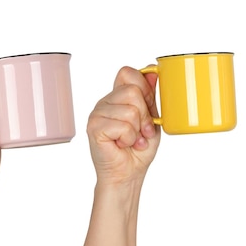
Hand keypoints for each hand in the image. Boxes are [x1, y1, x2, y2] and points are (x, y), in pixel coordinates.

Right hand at [87, 66, 160, 185]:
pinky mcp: (94, 127)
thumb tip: (152, 71)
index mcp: (117, 97)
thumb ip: (149, 96)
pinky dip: (129, 138)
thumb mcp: (151, 119)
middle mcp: (105, 102)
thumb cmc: (138, 149)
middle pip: (132, 91)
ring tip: (133, 140)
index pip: (127, 73)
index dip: (143, 87)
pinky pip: (122, 126)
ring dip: (137, 130)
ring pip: (129, 110)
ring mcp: (97, 113)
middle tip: (142, 131)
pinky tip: (122, 144)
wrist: (128, 174)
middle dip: (144, 115)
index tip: (147, 108)